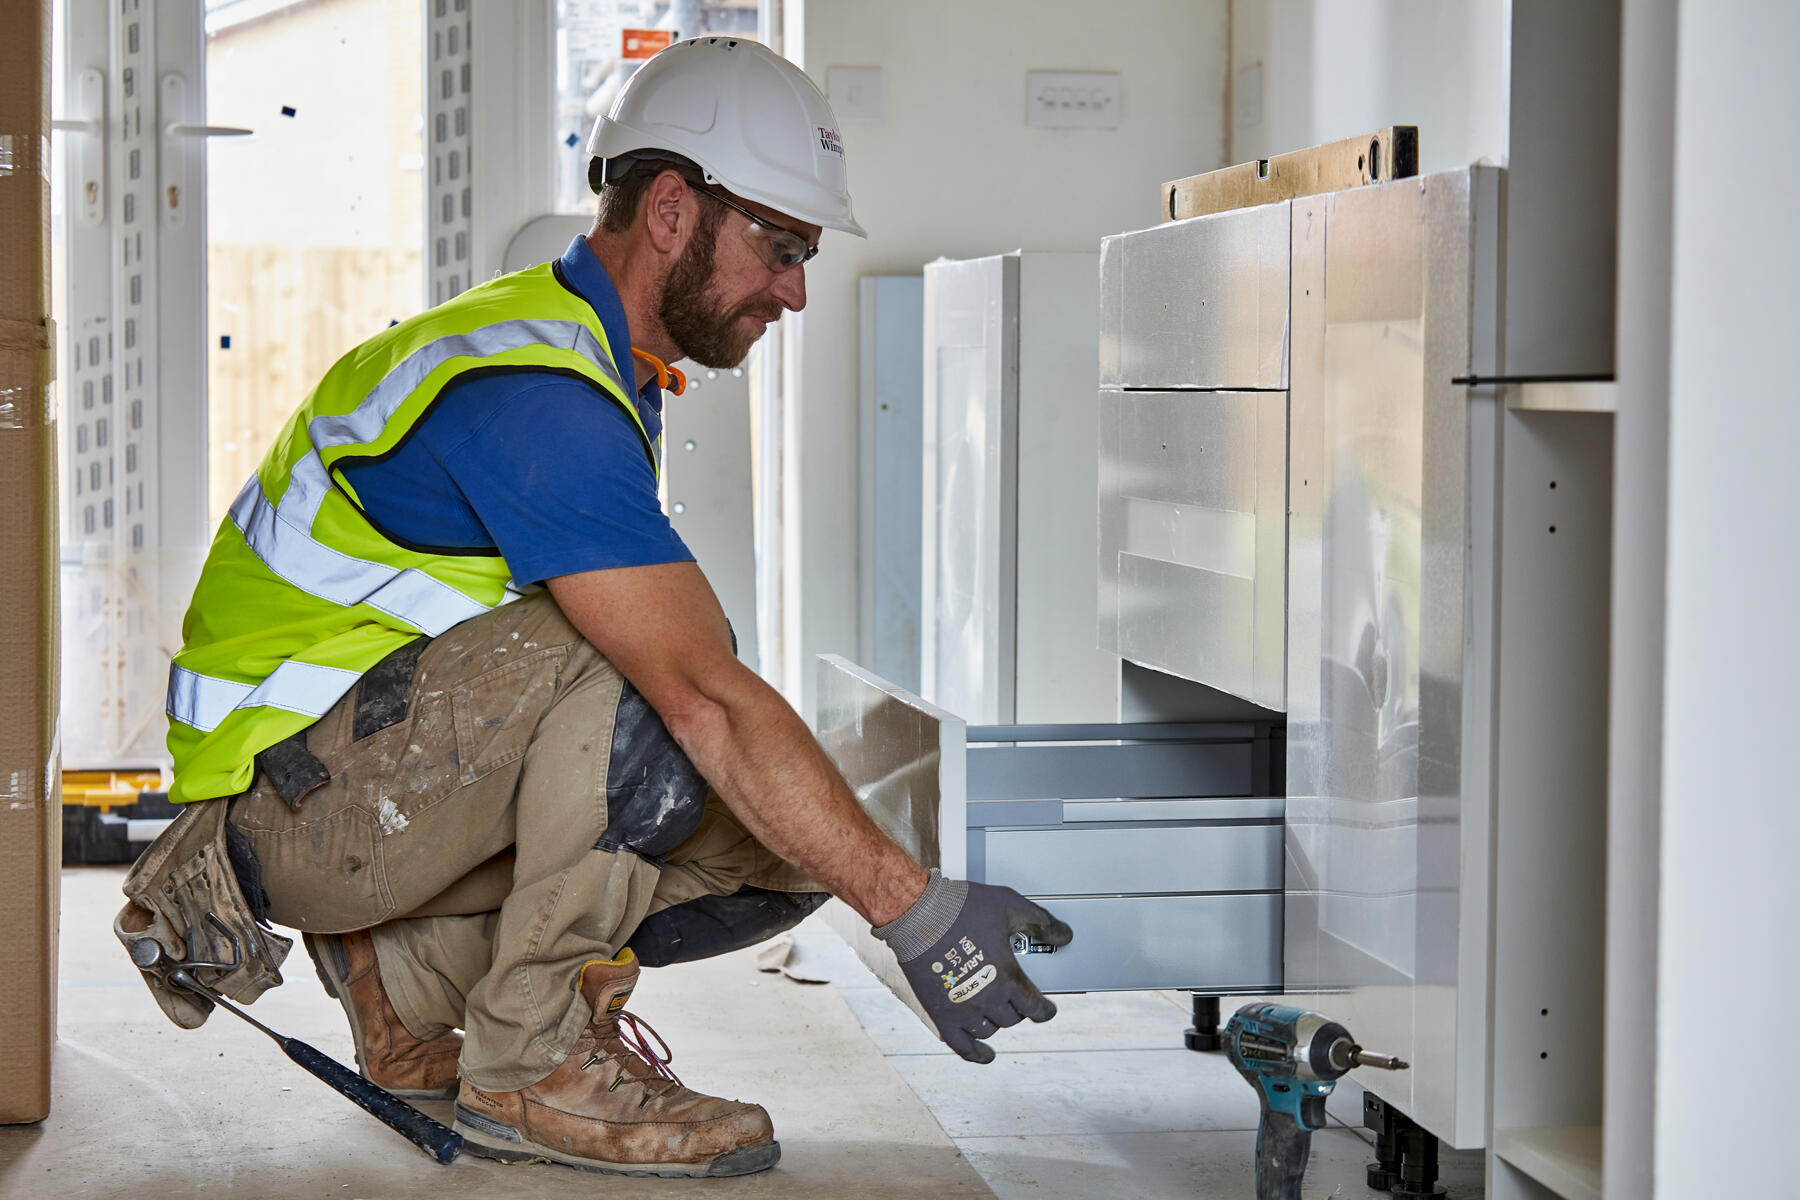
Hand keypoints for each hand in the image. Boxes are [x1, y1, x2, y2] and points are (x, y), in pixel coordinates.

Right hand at [874, 871, 1073, 1062]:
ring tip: (995, 1013)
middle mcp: (987, 999)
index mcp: (1007, 977)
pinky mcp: (941, 1014)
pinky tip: (985, 1055)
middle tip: (1015, 1000)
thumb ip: (1039, 921)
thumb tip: (1065, 936)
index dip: (1044, 1010)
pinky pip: (962, 1046)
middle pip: (1012, 1018)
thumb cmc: (961, 907)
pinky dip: (976, 1054)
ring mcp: (963, 1010)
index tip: (1046, 1010)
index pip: (1035, 1007)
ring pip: (989, 1030)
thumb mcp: (1008, 905)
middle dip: (1017, 1010)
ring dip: (996, 1023)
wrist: (917, 913)